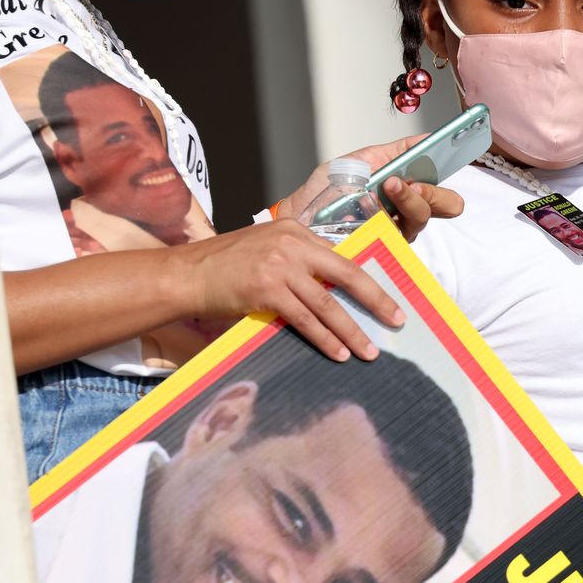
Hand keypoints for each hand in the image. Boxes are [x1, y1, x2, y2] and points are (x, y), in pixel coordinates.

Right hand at [168, 220, 403, 361]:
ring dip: (351, 330)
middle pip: (346, 276)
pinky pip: (304, 320)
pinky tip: (339, 352)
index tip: (388, 300)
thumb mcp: (266, 248)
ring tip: (369, 350)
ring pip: (326, 304)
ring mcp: (279, 267)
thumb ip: (298, 259)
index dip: (367, 282)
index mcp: (295, 230)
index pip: (341, 259)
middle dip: (376, 301)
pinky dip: (324, 339)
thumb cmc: (225, 264)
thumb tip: (333, 284)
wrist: (185, 274)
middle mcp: (291, 244)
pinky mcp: (266, 290)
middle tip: (397, 320)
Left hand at [277, 135, 464, 240]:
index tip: (446, 153)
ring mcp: (398, 232)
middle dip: (435, 191)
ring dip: (408, 198)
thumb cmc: (327, 191)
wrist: (299, 215)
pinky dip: (386, 214)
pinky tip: (370, 207)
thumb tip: (427, 139)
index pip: (444, 186)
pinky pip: (397, 233)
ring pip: (421, 217)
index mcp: (409, 192)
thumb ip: (394, 153)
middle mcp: (409, 214)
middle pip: (447, 206)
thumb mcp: (360, 161)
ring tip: (389, 185)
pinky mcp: (382, 248)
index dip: (453, 171)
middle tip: (414, 182)